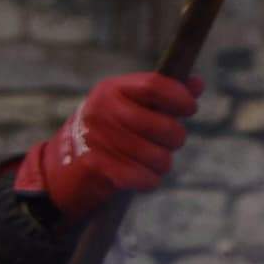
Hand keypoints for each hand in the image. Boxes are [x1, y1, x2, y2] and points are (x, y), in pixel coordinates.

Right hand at [15, 71, 197, 221]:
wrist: (66, 159)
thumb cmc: (112, 127)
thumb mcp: (132, 103)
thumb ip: (165, 93)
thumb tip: (197, 83)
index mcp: (113, 88)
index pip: (155, 86)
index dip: (180, 97)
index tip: (190, 108)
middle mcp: (102, 110)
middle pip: (162, 125)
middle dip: (176, 136)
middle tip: (172, 139)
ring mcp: (97, 138)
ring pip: (157, 156)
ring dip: (164, 161)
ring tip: (157, 158)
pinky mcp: (97, 166)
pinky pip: (143, 178)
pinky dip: (150, 180)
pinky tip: (146, 175)